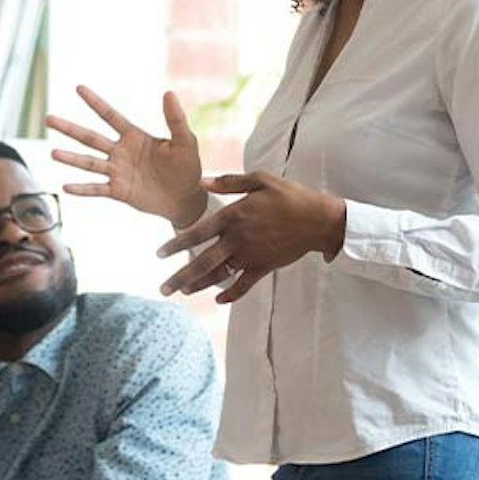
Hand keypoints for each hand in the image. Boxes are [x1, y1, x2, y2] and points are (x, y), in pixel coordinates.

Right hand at [46, 87, 204, 225]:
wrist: (187, 198)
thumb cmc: (187, 166)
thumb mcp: (185, 141)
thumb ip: (175, 119)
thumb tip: (169, 93)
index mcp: (134, 136)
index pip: (110, 116)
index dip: (95, 102)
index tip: (79, 88)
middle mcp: (121, 152)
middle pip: (90, 138)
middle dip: (70, 128)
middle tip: (48, 118)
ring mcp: (118, 172)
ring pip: (89, 163)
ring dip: (71, 158)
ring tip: (53, 153)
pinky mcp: (119, 191)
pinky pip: (97, 189)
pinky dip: (82, 189)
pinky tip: (66, 187)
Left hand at [156, 171, 345, 302]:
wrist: (319, 220)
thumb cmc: (289, 195)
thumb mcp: (260, 179)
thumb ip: (229, 182)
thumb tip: (201, 181)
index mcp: (233, 216)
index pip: (197, 233)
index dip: (176, 245)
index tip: (159, 255)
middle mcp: (238, 239)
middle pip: (203, 262)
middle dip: (180, 277)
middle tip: (162, 289)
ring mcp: (251, 256)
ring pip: (219, 275)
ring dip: (199, 285)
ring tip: (183, 292)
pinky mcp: (264, 267)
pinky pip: (244, 285)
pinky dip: (231, 294)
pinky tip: (218, 300)